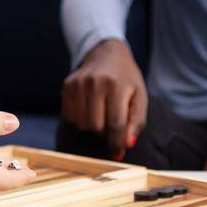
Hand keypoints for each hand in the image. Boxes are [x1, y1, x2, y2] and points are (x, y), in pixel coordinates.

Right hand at [60, 38, 146, 159]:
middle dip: (105, 132)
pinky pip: (70, 116)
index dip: (117, 142)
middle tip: (111, 123)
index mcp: (116, 85)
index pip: (116, 123)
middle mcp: (95, 83)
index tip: (118, 153)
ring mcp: (78, 83)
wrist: (107, 53)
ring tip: (101, 114)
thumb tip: (125, 145)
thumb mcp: (139, 97)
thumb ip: (135, 122)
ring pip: (81, 124)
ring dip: (92, 126)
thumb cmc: (126, 79)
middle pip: (96, 127)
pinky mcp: (67, 85)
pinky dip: (80, 118)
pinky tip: (89, 108)